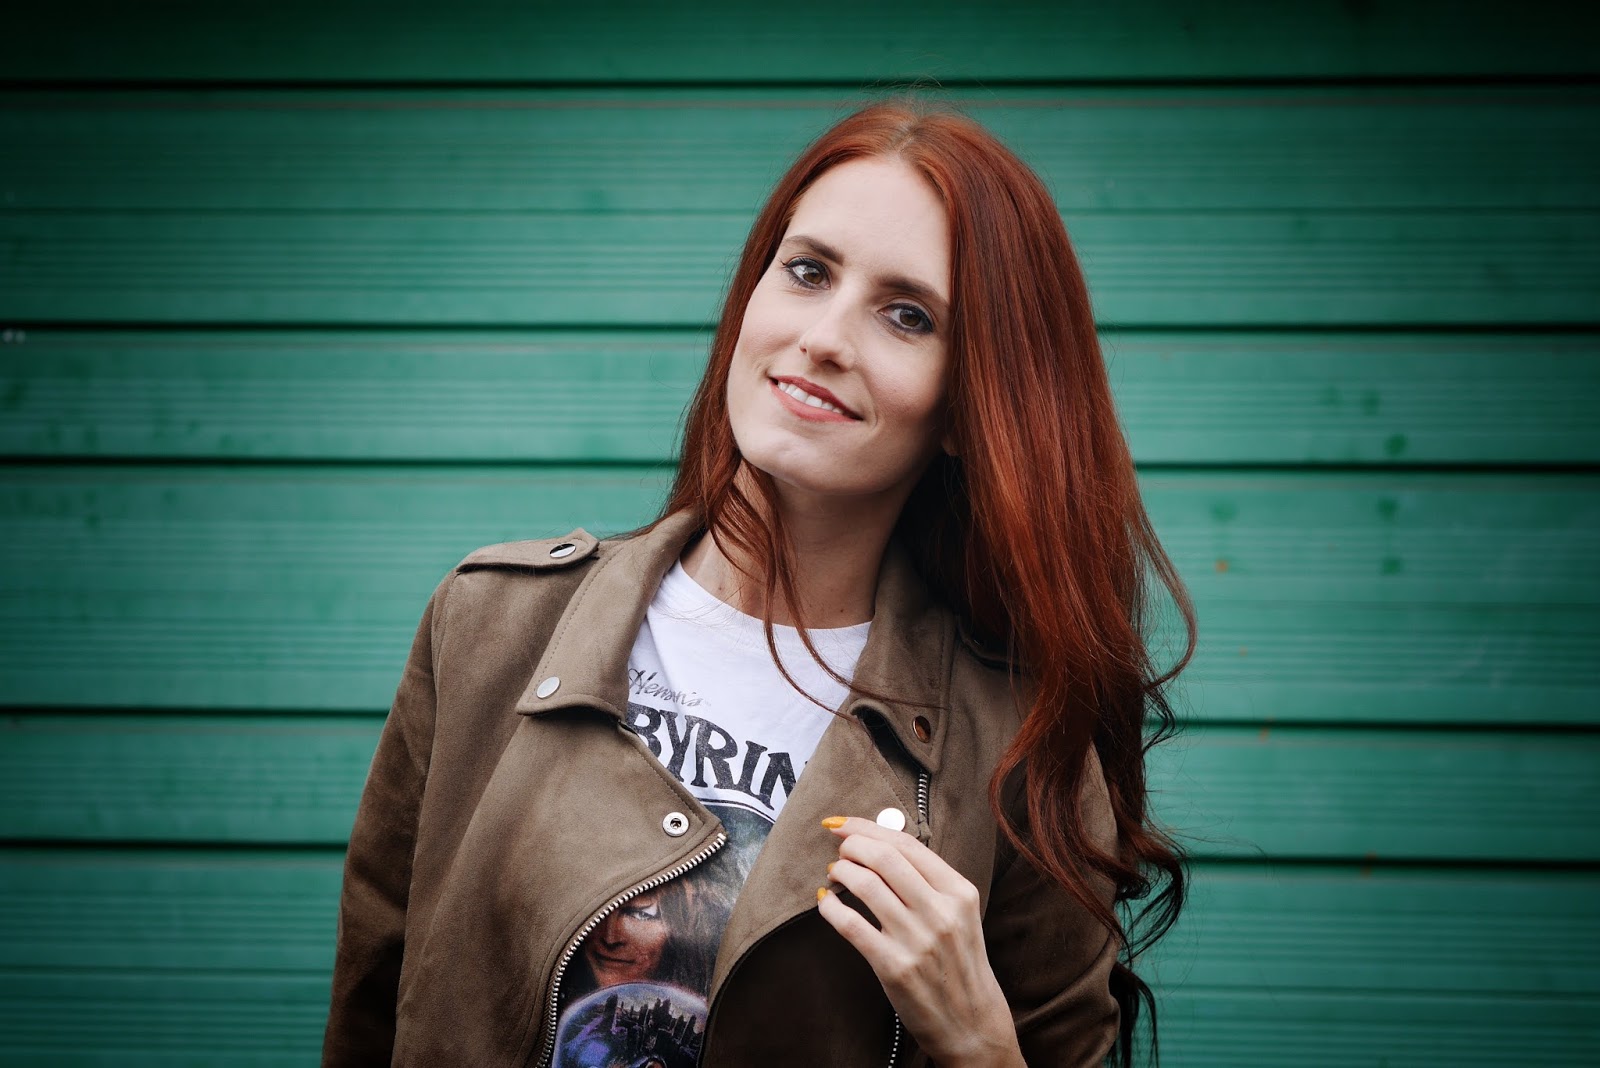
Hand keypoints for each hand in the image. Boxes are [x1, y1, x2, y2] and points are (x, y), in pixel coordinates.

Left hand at [815, 816, 1025, 1067]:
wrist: (972, 1023)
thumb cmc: (960, 964)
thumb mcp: (960, 915)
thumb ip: (929, 882)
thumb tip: (881, 846)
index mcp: (959, 892)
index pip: (907, 845)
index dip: (868, 828)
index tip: (845, 824)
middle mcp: (941, 912)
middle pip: (884, 858)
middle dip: (852, 845)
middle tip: (838, 848)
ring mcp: (917, 940)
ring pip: (865, 886)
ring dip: (841, 873)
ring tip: (835, 874)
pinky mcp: (894, 967)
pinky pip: (851, 925)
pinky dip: (831, 907)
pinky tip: (826, 902)